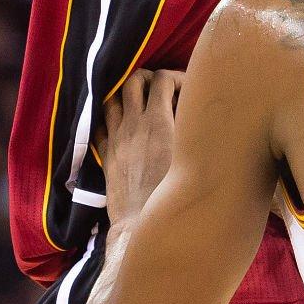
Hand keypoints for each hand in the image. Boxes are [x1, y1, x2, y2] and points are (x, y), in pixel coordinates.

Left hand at [103, 69, 182, 223]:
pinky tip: (119, 124)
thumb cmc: (176, 196)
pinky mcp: (106, 156)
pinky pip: (99, 125)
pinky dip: (108, 118)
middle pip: (133, 81)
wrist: (143, 225)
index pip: (162, 79)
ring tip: (138, 101)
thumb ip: (197, 131)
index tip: (186, 88)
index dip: (175, 77)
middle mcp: (133, 125)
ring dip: (124, 94)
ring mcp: (116, 139)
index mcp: (158, 122)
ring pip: (111, 98)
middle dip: (148, 78)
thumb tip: (204, 115)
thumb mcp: (194, 158)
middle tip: (160, 88)